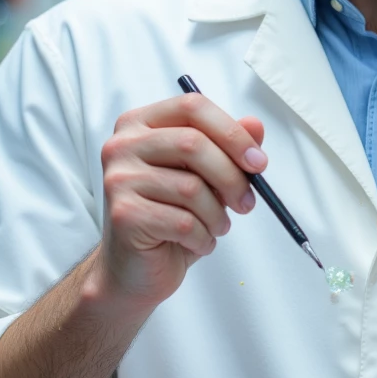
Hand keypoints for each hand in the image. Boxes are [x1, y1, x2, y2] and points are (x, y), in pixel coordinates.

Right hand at [91, 93, 266, 310]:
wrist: (135, 270)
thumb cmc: (170, 218)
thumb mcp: (204, 178)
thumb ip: (227, 148)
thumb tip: (255, 125)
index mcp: (140, 124)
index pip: (191, 107)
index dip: (231, 132)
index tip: (257, 161)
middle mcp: (122, 146)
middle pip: (192, 144)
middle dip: (231, 177)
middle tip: (247, 202)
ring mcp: (119, 180)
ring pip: (191, 187)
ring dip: (217, 215)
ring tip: (216, 227)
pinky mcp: (124, 215)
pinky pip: (184, 221)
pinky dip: (203, 237)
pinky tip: (198, 241)